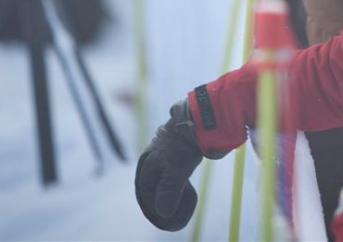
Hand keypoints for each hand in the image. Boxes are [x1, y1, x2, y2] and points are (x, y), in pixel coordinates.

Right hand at [134, 100, 203, 230]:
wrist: (197, 119)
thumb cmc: (184, 144)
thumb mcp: (176, 169)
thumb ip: (168, 191)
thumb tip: (163, 213)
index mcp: (145, 168)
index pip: (145, 198)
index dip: (156, 213)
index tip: (170, 222)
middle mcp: (149, 164)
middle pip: (152, 194)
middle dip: (164, 208)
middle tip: (178, 219)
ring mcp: (160, 160)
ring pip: (162, 187)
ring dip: (172, 199)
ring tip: (186, 202)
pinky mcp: (172, 156)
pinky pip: (170, 178)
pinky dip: (178, 188)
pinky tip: (188, 189)